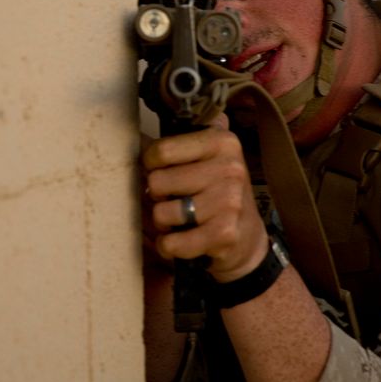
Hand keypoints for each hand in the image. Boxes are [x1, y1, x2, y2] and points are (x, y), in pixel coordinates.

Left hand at [142, 116, 268, 282]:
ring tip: (178, 219)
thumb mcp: (206, 158)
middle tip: (173, 199)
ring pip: (161, 213)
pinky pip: (171, 243)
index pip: (162, 150)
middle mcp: (229, 168)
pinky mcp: (224, 234)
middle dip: (157, 195)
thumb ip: (176, 143)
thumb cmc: (216, 191)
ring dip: (163, 222)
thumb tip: (133, 135)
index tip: (161, 170)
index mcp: (222, 142)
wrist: (247, 235)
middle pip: (157, 181)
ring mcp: (229, 202)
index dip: (151, 163)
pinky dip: (168, 246)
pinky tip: (181, 240)